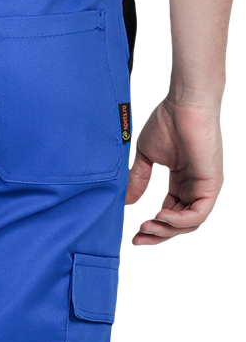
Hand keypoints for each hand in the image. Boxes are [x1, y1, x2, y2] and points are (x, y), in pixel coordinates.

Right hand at [126, 97, 223, 246]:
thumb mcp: (146, 156)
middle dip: (157, 235)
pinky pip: (198, 214)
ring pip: (189, 224)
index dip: (153, 227)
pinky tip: (161, 216)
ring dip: (166, 230)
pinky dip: (179, 220)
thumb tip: (129, 203)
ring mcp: (205, 186)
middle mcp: (194, 186)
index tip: (134, 234)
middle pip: (179, 224)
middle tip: (138, 239)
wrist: (183, 102)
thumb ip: (138, 180)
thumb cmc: (169, 120)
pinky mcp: (212, 184)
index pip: (170, 214)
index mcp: (182, 181)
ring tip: (147, 226)